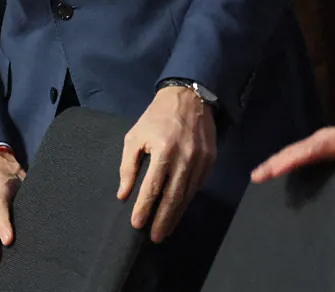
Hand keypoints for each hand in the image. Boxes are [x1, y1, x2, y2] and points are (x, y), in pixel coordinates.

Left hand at [118, 86, 216, 242]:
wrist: (188, 97)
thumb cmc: (156, 117)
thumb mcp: (135, 136)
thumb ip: (128, 166)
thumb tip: (123, 194)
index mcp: (163, 150)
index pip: (153, 187)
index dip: (144, 208)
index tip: (137, 224)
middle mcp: (184, 158)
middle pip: (173, 197)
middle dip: (163, 220)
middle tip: (155, 237)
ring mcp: (200, 160)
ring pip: (188, 194)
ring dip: (176, 214)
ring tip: (166, 229)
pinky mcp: (210, 160)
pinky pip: (198, 185)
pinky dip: (188, 199)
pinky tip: (180, 208)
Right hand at [251, 126, 334, 181]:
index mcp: (331, 140)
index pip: (306, 150)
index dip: (288, 161)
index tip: (272, 172)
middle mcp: (320, 140)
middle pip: (293, 150)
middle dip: (273, 162)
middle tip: (255, 178)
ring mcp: (317, 146)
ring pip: (292, 153)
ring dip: (274, 163)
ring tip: (257, 178)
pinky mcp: (318, 154)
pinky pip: (297, 158)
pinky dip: (283, 165)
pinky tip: (274, 177)